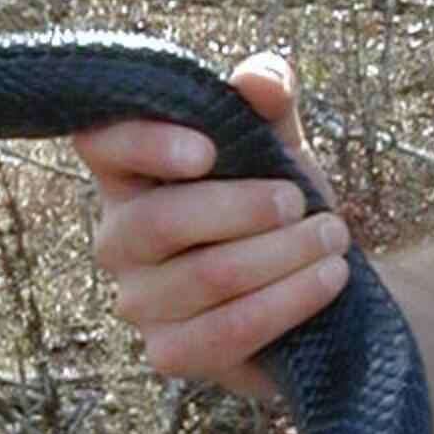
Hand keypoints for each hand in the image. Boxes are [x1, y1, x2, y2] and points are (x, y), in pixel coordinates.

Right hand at [71, 52, 350, 402]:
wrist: (320, 282)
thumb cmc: (280, 203)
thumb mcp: (279, 142)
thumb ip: (269, 99)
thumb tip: (259, 79)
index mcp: (128, 172)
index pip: (100, 143)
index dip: (145, 143)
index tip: (208, 150)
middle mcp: (117, 237)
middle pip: (159, 221)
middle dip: (244, 208)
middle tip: (302, 202)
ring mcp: (138, 302)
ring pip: (206, 277)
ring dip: (283, 255)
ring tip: (333, 239)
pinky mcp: (170, 354)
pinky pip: (224, 333)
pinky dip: (286, 302)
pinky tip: (328, 279)